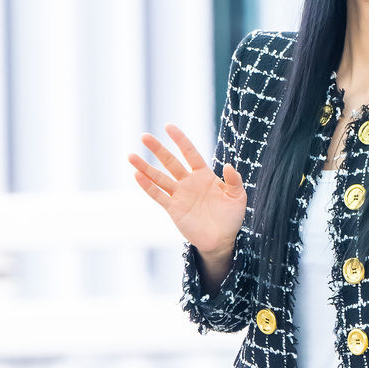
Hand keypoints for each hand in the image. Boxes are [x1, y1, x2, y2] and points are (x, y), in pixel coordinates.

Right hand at [127, 126, 246, 263]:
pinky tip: (137, 176)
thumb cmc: (231, 217)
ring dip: (145, 167)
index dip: (180, 140)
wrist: (222, 240)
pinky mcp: (173, 209)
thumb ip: (234, 180)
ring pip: (159, 177)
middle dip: (157, 149)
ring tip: (131, 156)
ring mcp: (179, 195)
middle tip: (144, 137)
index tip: (168, 127)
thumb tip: (228, 166)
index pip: (189, 153)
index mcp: (204, 175)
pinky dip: (148, 187)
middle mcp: (188, 182)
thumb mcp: (237, 197)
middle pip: (170, 162)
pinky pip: (158, 196)